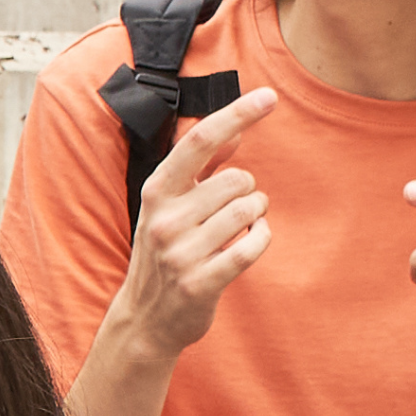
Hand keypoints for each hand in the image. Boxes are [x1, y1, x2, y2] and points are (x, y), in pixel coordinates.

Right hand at [101, 90, 276, 369]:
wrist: (146, 318)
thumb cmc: (164, 252)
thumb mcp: (170, 205)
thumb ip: (201, 167)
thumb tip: (236, 131)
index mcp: (156, 192)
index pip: (198, 141)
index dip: (236, 114)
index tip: (269, 97)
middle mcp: (164, 219)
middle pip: (238, 179)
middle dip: (247, 191)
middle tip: (231, 210)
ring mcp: (180, 253)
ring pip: (249, 210)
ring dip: (255, 217)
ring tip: (237, 230)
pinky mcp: (201, 282)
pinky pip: (253, 245)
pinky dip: (260, 241)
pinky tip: (247, 245)